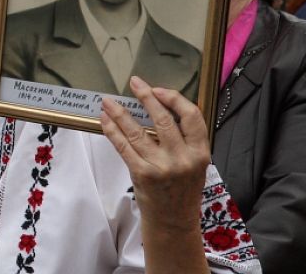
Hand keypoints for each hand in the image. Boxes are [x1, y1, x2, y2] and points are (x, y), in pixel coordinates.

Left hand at [100, 76, 208, 231]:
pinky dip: (112, 130)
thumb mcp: (195, 164)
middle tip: (135, 83)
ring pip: (137, 131)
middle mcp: (183, 158)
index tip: (159, 90)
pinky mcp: (142, 174)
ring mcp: (162, 166)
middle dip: (146, 97)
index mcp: (200, 153)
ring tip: (108, 101)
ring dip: (120, 112)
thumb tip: (159, 107)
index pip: (192, 116)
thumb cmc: (182, 188)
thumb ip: (184, 140)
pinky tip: (105, 120)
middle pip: (163, 119)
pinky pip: (123, 146)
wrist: (174, 221)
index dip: (175, 99)